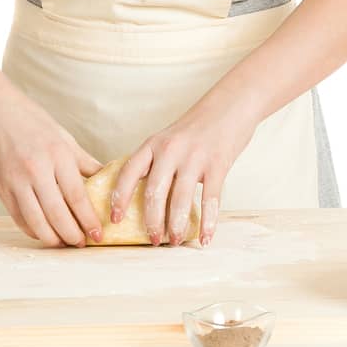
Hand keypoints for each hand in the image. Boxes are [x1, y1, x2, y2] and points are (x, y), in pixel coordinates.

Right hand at [0, 88, 103, 247]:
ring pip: (36, 222)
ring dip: (53, 238)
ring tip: (64, 243)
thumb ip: (84, 162)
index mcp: (57, 155)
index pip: (77, 196)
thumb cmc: (31, 121)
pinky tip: (44, 232)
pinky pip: (19, 218)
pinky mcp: (1, 188)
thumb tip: (106, 179)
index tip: (98, 234)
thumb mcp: (63, 137)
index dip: (89, 220)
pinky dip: (33, 230)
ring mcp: (15, 181)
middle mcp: (36, 169)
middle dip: (72, 235)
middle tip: (82, 243)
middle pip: (58, 214)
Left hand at [111, 106, 256, 247]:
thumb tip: (140, 197)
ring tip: (174, 241)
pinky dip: (207, 223)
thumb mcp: (168, 139)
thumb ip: (155, 162)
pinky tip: (204, 238)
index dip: (119, 197)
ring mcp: (194, 157)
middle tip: (152, 240)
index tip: (115, 218)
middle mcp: (170, 149)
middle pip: (154, 191)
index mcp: (154, 144)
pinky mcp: (218, 164)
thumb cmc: (197, 128)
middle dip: (151, 221)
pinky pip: (210, 200)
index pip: (129, 172)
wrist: (231, 105)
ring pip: (180, 199)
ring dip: (176, 225)